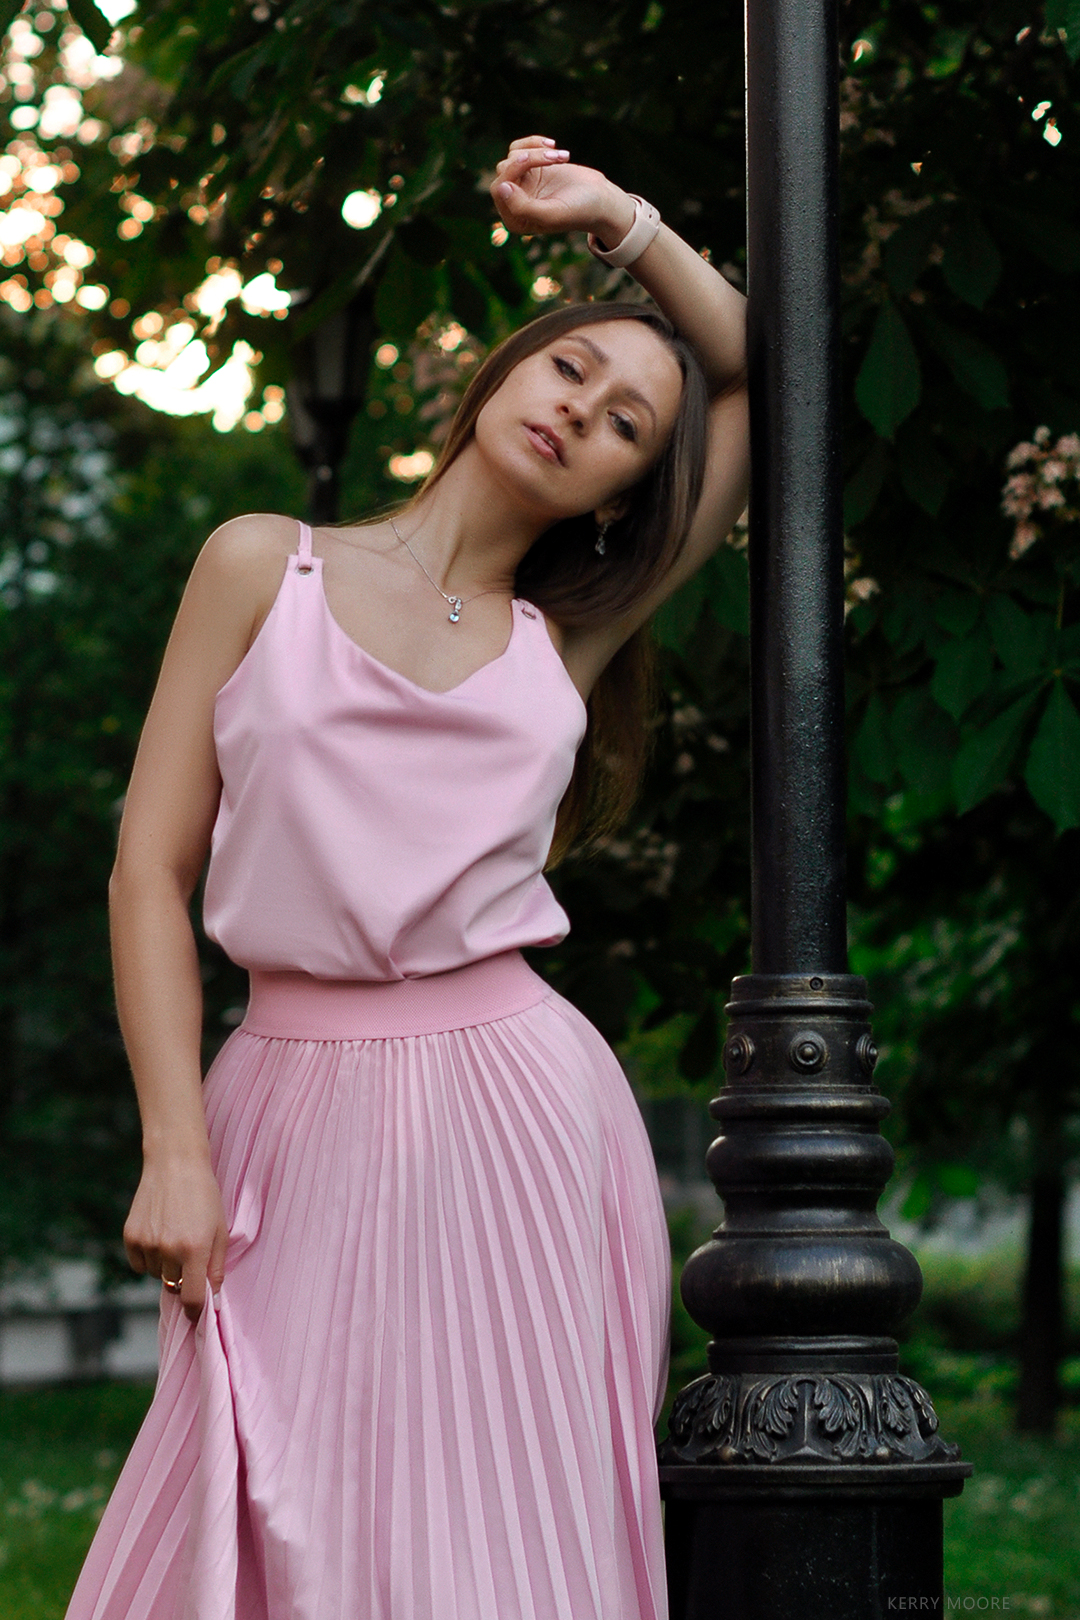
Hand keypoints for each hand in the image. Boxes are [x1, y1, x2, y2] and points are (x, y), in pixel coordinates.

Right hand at [124, 1150, 228, 1322]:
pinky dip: (148, 1257)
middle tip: (190, 1255)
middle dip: (184, 1279)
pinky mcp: (130, 1236)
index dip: (197, 1312)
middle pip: (174, 1287)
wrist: (175, 1163)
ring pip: (156, 1275)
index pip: (193, 1298)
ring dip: (165, 1266)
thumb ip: (217, 1267)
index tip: (198, 1316)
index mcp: (195, 1250)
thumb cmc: (204, 1195)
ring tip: (174, 1235)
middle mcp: (168, 1250)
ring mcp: (147, 1243)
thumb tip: (212, 1298)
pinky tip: (158, 1234)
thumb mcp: (220, 1230)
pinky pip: (139, 1264)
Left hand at [491, 136, 634, 246]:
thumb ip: (523, 207)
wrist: (600, 199)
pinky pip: (520, 147)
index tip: (531, 161)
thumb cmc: (579, 210)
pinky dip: (536, 142)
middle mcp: (514, 203)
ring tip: (562, 157)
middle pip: (504, 169)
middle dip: (528, 159)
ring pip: (513, 156)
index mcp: (515, 220)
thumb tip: (502, 188)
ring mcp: (522, 184)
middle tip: (554, 158)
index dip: (512, 172)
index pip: (499, 189)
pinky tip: (554, 145)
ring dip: (537, 151)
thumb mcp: (552, 213)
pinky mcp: (531, 168)